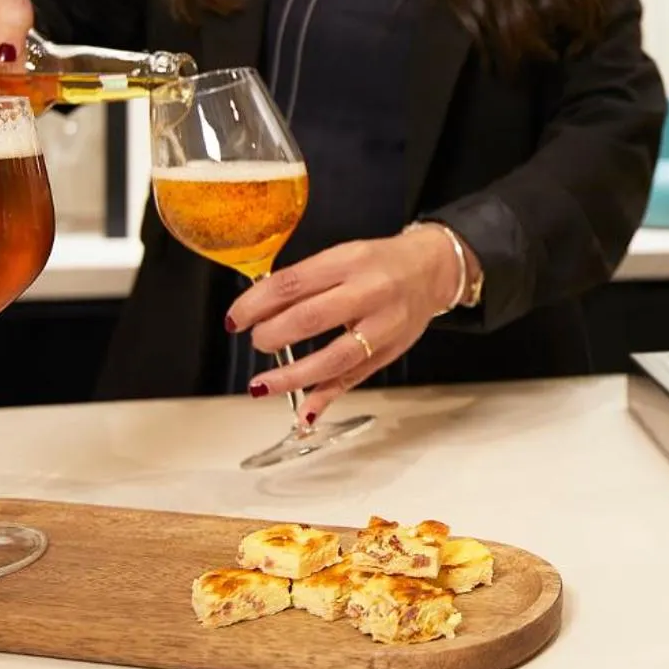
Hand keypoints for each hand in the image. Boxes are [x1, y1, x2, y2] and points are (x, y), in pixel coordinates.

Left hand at [226, 228, 461, 423]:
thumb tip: (258, 310)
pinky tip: (304, 412)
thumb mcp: (341, 256)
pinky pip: (354, 378)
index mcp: (348, 261)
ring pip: (334, 357)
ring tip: (262, 384)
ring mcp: (382, 325)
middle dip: (273, 335)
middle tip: (257, 342)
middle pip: (311, 318)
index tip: (236, 319)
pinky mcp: (389, 352)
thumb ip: (304, 283)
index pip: (292, 283)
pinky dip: (326, 397)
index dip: (256, 304)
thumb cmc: (379, 263)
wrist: (431, 270)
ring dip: (293, 376)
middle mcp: (369, 291)